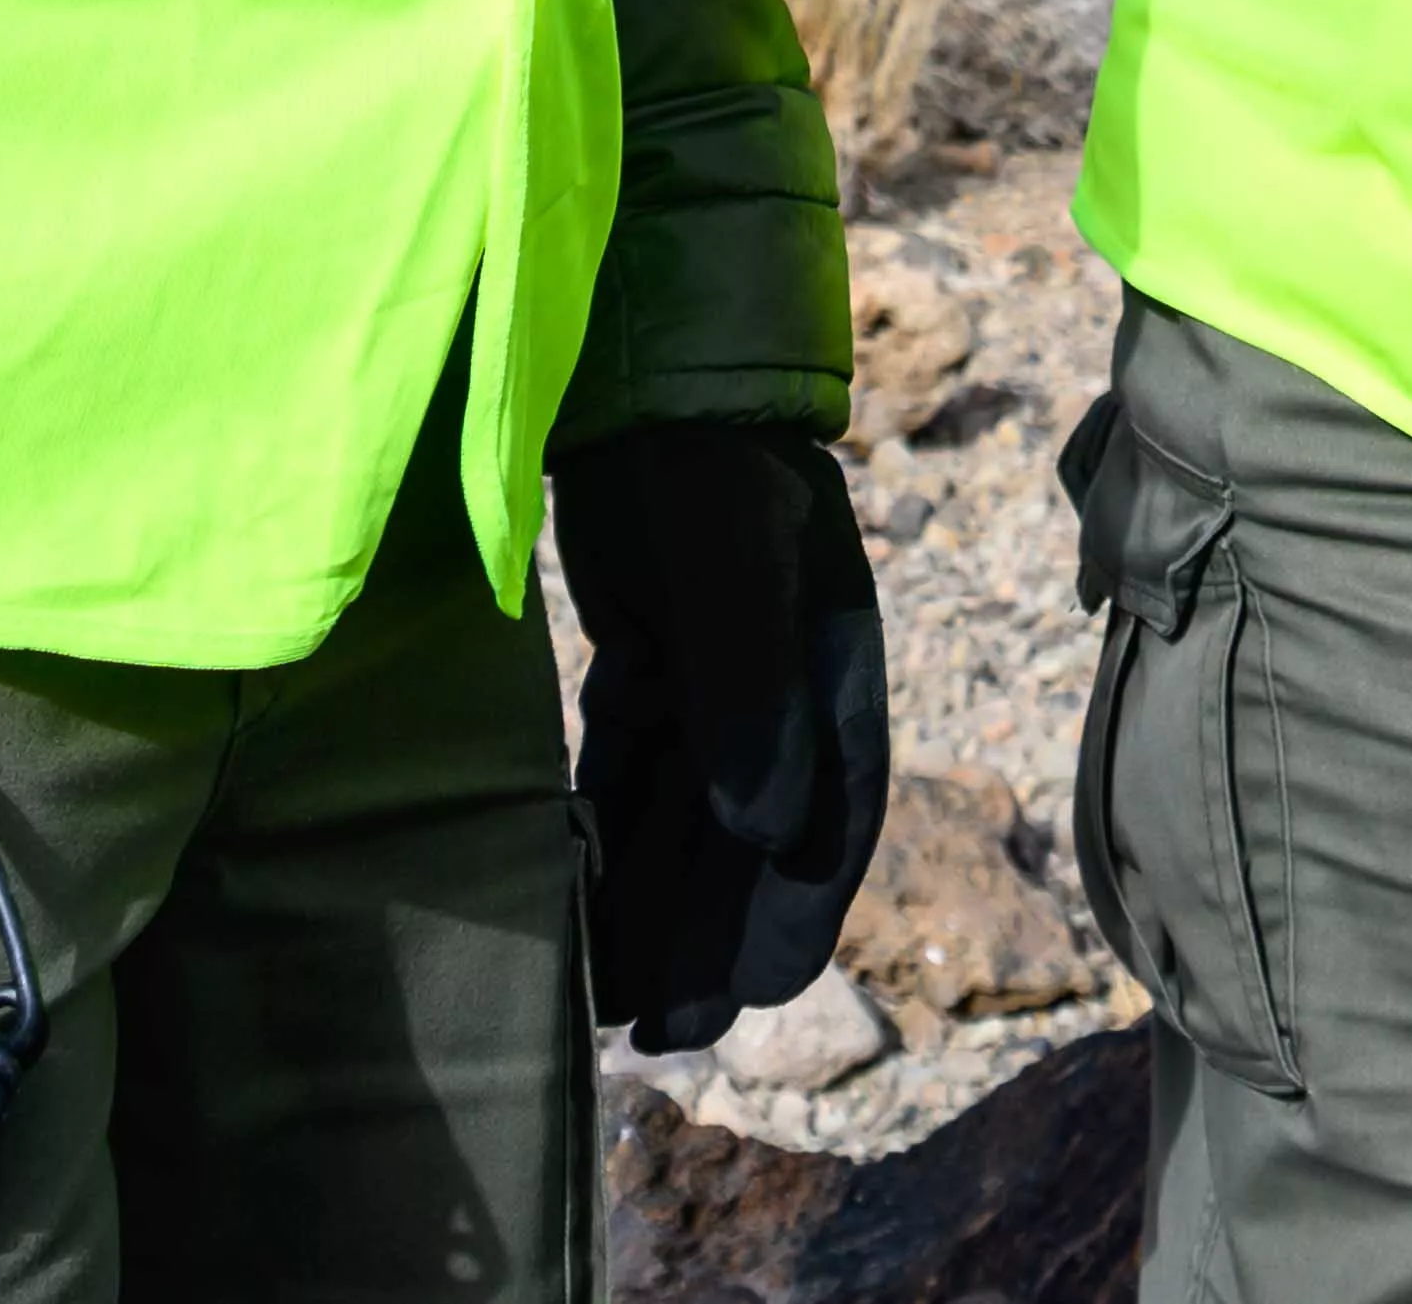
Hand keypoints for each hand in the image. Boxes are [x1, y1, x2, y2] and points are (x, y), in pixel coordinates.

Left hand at [554, 424, 894, 1050]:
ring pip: (684, 821)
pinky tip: (576, 893)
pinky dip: (609, 837)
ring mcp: (711, 683)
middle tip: (658, 1033)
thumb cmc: (708, 465)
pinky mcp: (644, 666)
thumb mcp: (738, 568)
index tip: (747, 1004)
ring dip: (654, 903)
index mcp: (834, 680)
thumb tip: (764, 830)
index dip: (793, 923)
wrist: (643, 378)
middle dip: (709, 940)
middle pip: (749, 845)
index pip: (829, 829)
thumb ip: (751, 693)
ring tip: (609, 991)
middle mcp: (781, 696)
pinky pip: (628, 776)